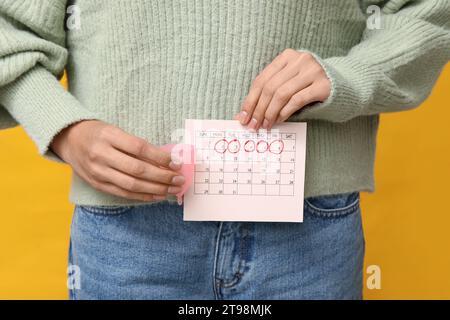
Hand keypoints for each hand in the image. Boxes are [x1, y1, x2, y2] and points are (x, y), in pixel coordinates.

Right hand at [50, 120, 184, 201]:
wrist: (69, 139)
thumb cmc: (98, 133)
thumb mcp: (115, 130)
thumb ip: (137, 145)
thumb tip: (166, 159)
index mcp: (108, 135)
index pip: (139, 148)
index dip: (160, 157)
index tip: (176, 162)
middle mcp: (101, 154)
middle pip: (137, 169)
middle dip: (162, 176)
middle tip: (180, 178)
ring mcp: (98, 172)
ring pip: (132, 184)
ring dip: (156, 189)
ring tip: (173, 189)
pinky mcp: (97, 184)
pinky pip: (124, 193)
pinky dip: (143, 196)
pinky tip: (158, 195)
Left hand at [234, 49, 330, 129]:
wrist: (343, 86)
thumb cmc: (309, 87)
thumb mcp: (288, 85)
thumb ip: (269, 95)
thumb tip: (244, 114)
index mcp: (287, 56)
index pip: (262, 79)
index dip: (250, 99)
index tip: (243, 117)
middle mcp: (300, 59)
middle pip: (270, 87)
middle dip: (258, 109)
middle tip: (253, 125)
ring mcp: (313, 71)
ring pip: (282, 93)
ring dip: (270, 113)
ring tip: (266, 125)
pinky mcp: (323, 85)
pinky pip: (297, 100)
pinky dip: (285, 112)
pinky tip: (279, 120)